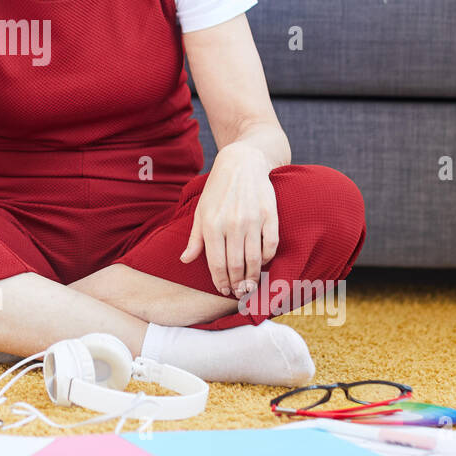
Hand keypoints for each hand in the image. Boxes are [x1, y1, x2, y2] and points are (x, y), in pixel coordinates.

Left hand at [179, 144, 279, 298]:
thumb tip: (185, 260)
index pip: (216, 264)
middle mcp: (231, 224)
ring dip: (252, 276)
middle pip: (236, 265)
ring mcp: (252, 220)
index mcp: (211, 225)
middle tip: (238, 292)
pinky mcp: (269, 215)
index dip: (220, 281)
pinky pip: (271, 245)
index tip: (223, 290)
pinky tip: (263, 263)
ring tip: (250, 284)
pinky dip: (268, 259)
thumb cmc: (217, 190)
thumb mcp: (201, 211)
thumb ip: (195, 238)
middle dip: (237, 284)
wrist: (242, 163)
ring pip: (254, 259)